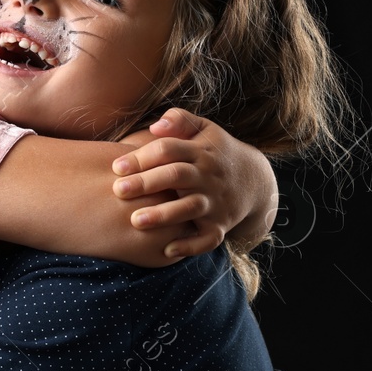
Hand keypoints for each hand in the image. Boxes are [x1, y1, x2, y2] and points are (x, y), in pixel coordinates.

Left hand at [109, 108, 277, 258]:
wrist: (254, 181)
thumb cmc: (215, 152)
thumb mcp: (204, 129)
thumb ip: (179, 119)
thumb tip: (155, 125)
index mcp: (200, 152)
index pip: (169, 150)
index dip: (142, 157)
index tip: (116, 167)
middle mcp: (208, 177)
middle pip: (177, 176)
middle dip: (147, 183)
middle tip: (118, 190)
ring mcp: (216, 203)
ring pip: (191, 208)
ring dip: (164, 215)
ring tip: (135, 220)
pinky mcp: (220, 225)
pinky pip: (208, 239)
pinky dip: (190, 246)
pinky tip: (166, 250)